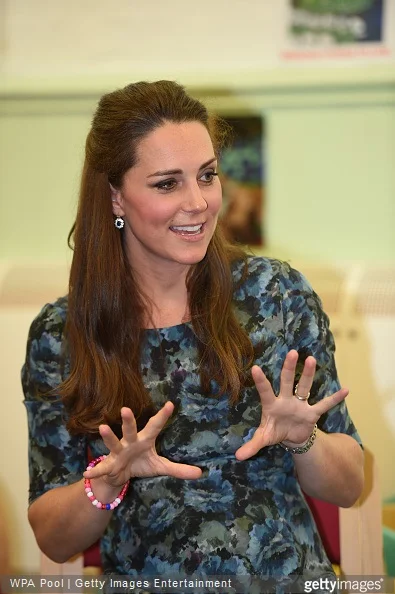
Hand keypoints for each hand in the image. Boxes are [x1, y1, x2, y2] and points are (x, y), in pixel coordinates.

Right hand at [84, 402, 201, 485]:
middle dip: (128, 420)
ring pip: (113, 443)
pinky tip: (88, 473)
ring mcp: (118, 453)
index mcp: (144, 440)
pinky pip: (102, 468)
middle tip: (126, 409)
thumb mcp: (160, 467)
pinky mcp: (109, 465)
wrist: (118, 475)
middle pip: (130, 430)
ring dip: (108, 437)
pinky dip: (95, 471)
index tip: (170, 404)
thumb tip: (201, 473)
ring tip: (103, 427)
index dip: (163, 416)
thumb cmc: (140, 464)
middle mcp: (130, 442)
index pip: (155, 425)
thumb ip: (179, 469)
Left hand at [235, 350, 347, 460]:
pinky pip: (324, 405)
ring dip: (308, 374)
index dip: (260, 381)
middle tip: (292, 352)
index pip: (265, 391)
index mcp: (271, 404)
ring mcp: (300, 404)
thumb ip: (252, 445)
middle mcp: (286, 400)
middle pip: (287, 381)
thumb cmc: (274, 432)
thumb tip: (237, 457)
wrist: (291, 437)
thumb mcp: (263, 438)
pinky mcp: (312, 413)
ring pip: (305, 387)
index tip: (255, 368)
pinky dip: (334, 399)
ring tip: (311, 359)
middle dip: (289, 368)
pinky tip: (345, 390)